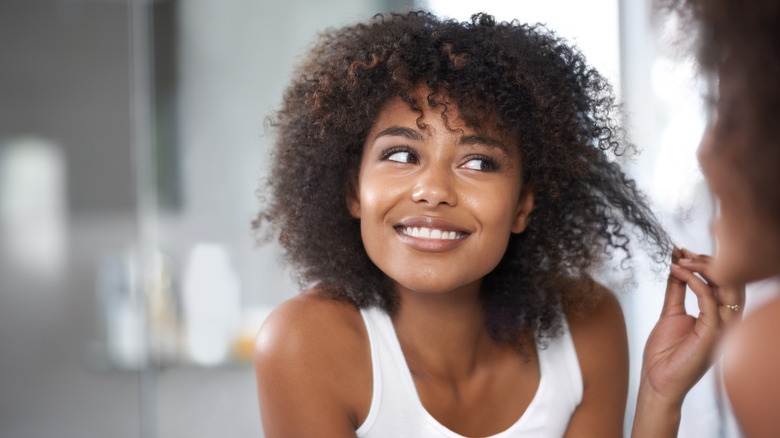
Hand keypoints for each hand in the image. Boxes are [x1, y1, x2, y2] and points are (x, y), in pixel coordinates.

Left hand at [641, 248, 744, 404]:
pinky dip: (695, 282)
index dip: (707, 263)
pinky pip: (709, 301)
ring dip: (704, 268)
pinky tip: (679, 272)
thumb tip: (676, 264)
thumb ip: (675, 290)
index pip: (725, 282)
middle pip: (731, 282)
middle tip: (683, 252)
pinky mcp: (712, 333)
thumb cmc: (664, 354)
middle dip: (708, 261)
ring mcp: (722, 327)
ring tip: (681, 259)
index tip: (683, 251)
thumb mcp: (670, 313)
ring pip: (727, 288)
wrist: (657, 381)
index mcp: (719, 316)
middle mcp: (725, 321)